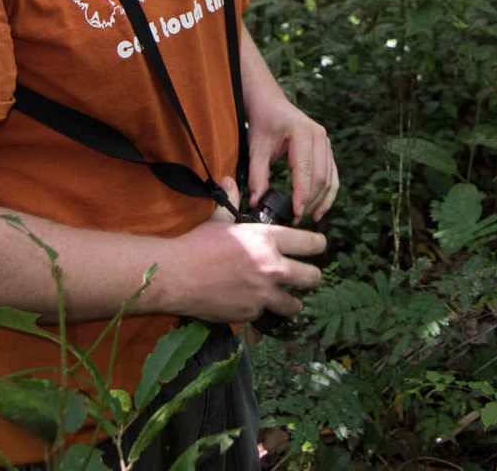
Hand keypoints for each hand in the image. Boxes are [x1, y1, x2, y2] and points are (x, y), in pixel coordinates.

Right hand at [163, 179, 325, 323]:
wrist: (178, 275)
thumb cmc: (196, 245)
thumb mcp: (218, 220)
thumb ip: (231, 202)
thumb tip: (229, 181)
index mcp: (266, 239)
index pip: (310, 242)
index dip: (318, 244)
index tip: (319, 245)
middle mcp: (271, 267)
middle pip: (312, 277)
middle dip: (311, 276)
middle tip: (304, 276)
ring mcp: (263, 294)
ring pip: (295, 304)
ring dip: (290, 302)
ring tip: (284, 299)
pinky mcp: (252, 314)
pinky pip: (266, 315)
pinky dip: (261, 311)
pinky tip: (250, 303)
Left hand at [247, 97, 338, 222]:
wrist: (270, 103)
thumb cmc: (262, 123)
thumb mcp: (256, 147)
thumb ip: (257, 174)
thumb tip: (256, 201)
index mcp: (301, 131)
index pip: (306, 170)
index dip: (302, 195)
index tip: (295, 214)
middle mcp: (319, 135)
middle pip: (321, 177)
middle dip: (311, 201)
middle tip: (297, 218)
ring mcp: (326, 142)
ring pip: (330, 179)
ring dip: (321, 201)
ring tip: (308, 217)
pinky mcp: (327, 149)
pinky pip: (332, 175)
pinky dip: (328, 193)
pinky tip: (319, 208)